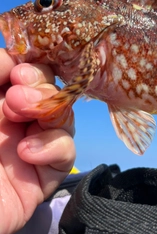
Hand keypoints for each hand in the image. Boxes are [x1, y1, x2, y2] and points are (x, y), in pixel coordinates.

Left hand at [0, 48, 75, 233]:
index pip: (31, 75)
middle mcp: (18, 121)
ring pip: (65, 117)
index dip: (33, 68)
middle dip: (41, 88)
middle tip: (16, 98)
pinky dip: (54, 146)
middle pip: (53, 92)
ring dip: (50, 112)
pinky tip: (26, 152)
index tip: (18, 72)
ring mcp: (33, 145)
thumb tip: (12, 58)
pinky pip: (67, 152)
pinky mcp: (44, 174)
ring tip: (20, 115)